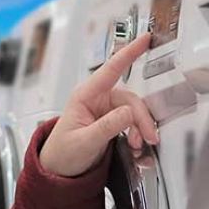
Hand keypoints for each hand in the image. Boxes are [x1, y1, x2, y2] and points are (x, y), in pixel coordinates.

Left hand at [39, 31, 160, 177]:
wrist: (59, 170)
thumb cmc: (63, 153)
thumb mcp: (84, 142)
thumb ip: (107, 127)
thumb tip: (128, 113)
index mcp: (85, 96)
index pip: (111, 69)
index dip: (129, 52)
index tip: (145, 38)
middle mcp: (97, 99)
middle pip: (129, 99)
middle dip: (141, 118)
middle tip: (149, 137)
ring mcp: (105, 110)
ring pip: (133, 111)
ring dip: (140, 128)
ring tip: (139, 144)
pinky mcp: (111, 121)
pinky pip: (131, 122)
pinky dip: (137, 133)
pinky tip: (135, 144)